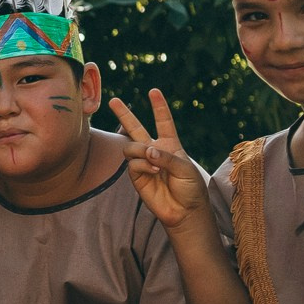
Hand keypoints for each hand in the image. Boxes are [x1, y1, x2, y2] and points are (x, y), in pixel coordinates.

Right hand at [108, 91, 208, 229]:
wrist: (184, 211)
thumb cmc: (190, 188)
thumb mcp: (185, 168)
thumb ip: (165, 156)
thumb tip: (146, 150)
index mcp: (170, 144)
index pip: (164, 122)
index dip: (159, 107)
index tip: (154, 92)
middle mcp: (155, 151)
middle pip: (136, 128)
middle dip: (124, 114)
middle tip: (113, 101)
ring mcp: (144, 163)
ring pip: (130, 146)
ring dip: (140, 150)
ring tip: (152, 159)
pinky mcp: (136, 176)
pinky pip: (132, 164)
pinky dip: (143, 165)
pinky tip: (154, 171)